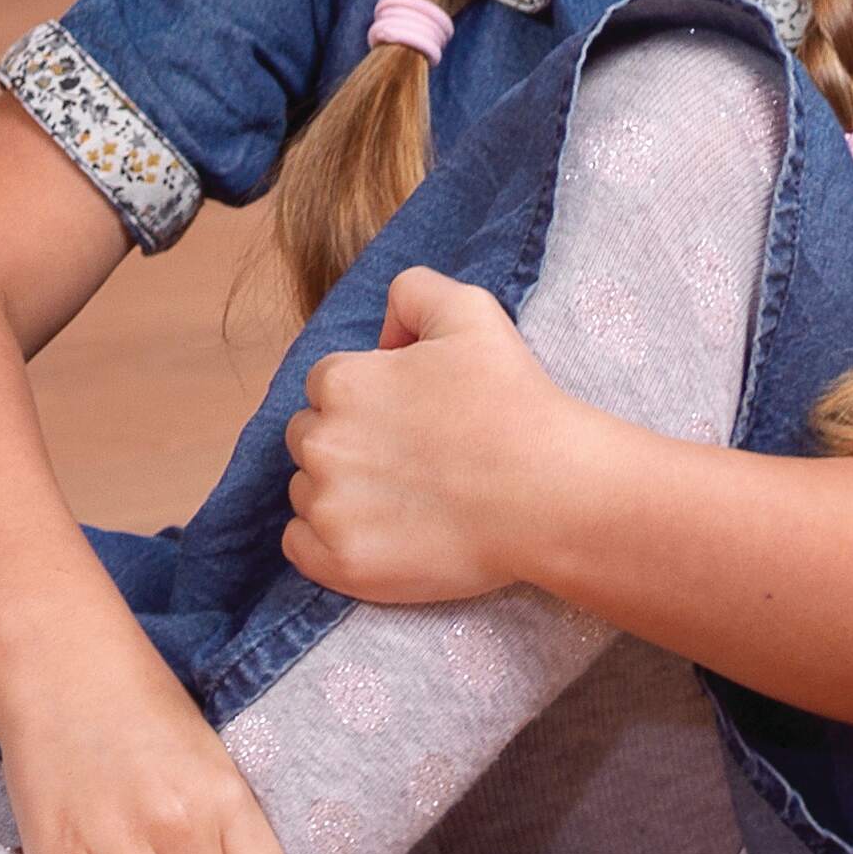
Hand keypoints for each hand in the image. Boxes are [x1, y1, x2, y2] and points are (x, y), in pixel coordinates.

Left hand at [285, 262, 591, 608]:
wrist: (553, 495)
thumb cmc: (515, 404)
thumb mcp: (470, 311)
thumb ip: (413, 291)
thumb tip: (383, 332)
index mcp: (341, 381)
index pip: (327, 386)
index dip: (369, 401)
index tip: (411, 422)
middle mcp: (322, 441)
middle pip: (309, 437)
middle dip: (346, 444)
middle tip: (409, 462)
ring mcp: (328, 506)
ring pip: (305, 491)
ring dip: (337, 493)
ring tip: (404, 500)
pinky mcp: (340, 562)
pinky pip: (299, 547)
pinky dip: (325, 543)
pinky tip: (375, 535)